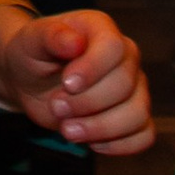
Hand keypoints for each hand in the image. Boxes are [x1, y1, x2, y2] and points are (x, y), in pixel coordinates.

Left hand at [0, 5, 154, 155]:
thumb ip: (50, 36)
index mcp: (101, 29)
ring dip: (100, 128)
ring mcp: (134, 88)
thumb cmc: (32, 54)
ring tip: (67, 129)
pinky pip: (144, 135)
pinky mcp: (134, 116)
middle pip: (124, 85)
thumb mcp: (31, 40)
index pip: (113, 47)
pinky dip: (118, 145)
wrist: (30, 80)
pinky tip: (90, 142)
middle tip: (55, 106)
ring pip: (137, 114)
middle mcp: (125, 57)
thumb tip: (75, 41)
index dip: (92, 69)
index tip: (66, 84)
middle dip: (87, 103)